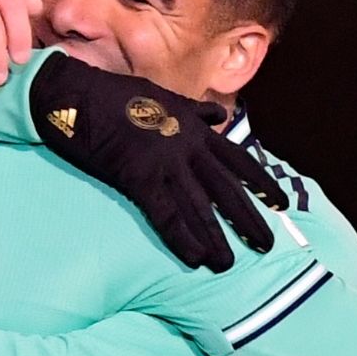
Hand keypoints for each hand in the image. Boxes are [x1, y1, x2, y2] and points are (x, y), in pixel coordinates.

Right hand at [29, 55, 290, 270]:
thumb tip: (219, 116)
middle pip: (226, 189)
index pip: (238, 161)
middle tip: (267, 245)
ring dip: (216, 237)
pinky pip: (165, 214)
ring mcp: (164, 162)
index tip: (282, 203)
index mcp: (194, 129)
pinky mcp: (137, 177)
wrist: (74, 91)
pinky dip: (181, 237)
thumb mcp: (163, 96)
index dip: (262, 184)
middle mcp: (186, 146)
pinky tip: (195, 258)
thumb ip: (194, 111)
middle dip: (248, 219)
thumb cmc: (114, 94)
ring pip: (199, 206)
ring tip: (229, 264)